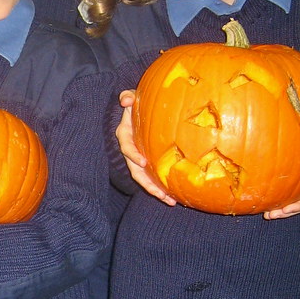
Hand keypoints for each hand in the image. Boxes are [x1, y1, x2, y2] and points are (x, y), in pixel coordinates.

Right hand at [115, 91, 175, 205]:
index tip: (143, 162)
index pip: (126, 147)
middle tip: (160, 193)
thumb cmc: (137, 105)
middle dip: (147, 184)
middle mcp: (130, 151)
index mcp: (125, 136)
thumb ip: (128, 97)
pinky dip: (162, 187)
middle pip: (136, 171)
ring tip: (170, 201)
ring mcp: (139, 159)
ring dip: (156, 191)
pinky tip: (174, 197)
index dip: (133, 155)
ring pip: (145, 179)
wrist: (141, 111)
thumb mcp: (131, 99)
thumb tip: (126, 99)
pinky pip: (153, 177)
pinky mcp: (149, 164)